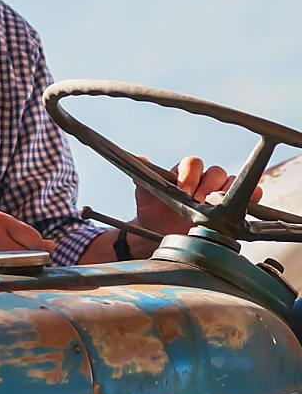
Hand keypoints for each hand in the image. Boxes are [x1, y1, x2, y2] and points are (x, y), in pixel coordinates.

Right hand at [0, 211, 53, 272]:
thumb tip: (52, 246)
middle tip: (20, 272)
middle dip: (29, 267)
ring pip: (14, 274)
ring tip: (2, 277)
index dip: (39, 253)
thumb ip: (19, 234)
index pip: (35, 240)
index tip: (35, 261)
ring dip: (14, 279)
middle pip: (28, 258)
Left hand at [134, 155, 261, 237]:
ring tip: (216, 208)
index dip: (190, 176)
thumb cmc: (155, 212)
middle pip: (216, 172)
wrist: (162, 234)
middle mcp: (204, 180)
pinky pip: (251, 195)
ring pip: (233, 182)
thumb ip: (143, 179)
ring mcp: (219, 193)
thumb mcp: (146, 197)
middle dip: (207, 188)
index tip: (183, 192)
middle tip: (198, 204)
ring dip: (226, 193)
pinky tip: (246, 205)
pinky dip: (253, 197)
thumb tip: (139, 159)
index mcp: (185, 173)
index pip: (194, 163)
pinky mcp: (234, 207)